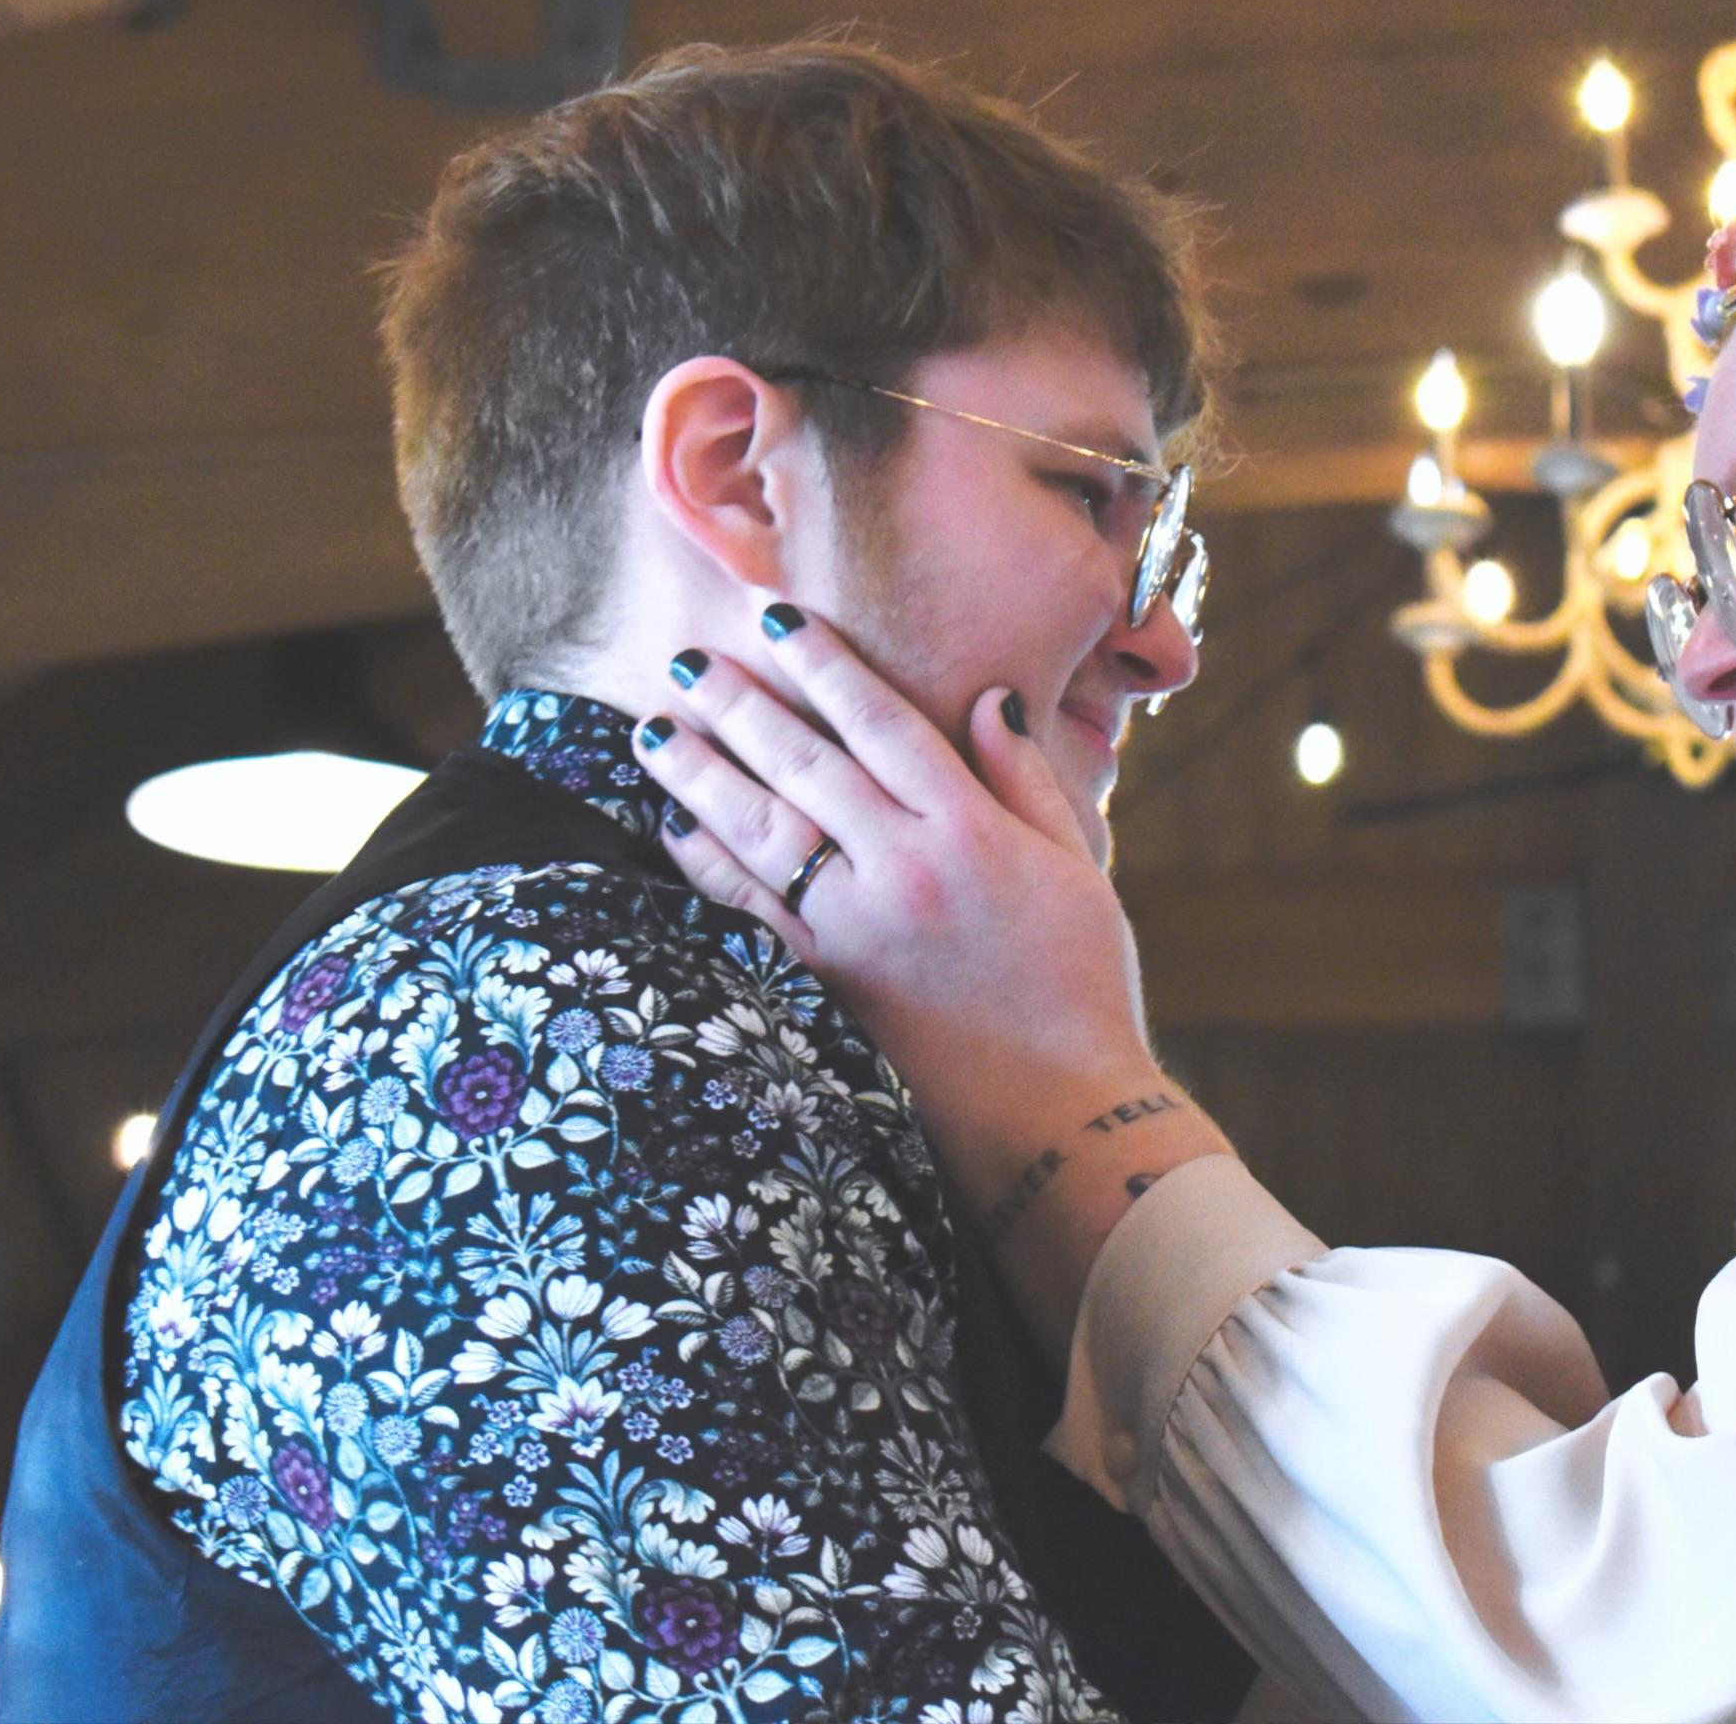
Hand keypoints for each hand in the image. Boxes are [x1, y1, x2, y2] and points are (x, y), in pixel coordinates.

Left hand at [631, 608, 1228, 1353]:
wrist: (1063, 1116)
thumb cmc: (1083, 987)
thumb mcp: (1077, 870)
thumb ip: (1026, 781)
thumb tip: (988, 699)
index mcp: (971, 832)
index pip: (882, 722)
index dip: (825, 664)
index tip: (776, 620)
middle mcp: (903, 871)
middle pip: (804, 764)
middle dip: (741, 705)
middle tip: (690, 661)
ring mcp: (855, 931)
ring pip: (759, 830)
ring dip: (698, 776)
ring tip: (652, 730)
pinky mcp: (825, 986)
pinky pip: (746, 910)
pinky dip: (704, 865)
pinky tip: (673, 830)